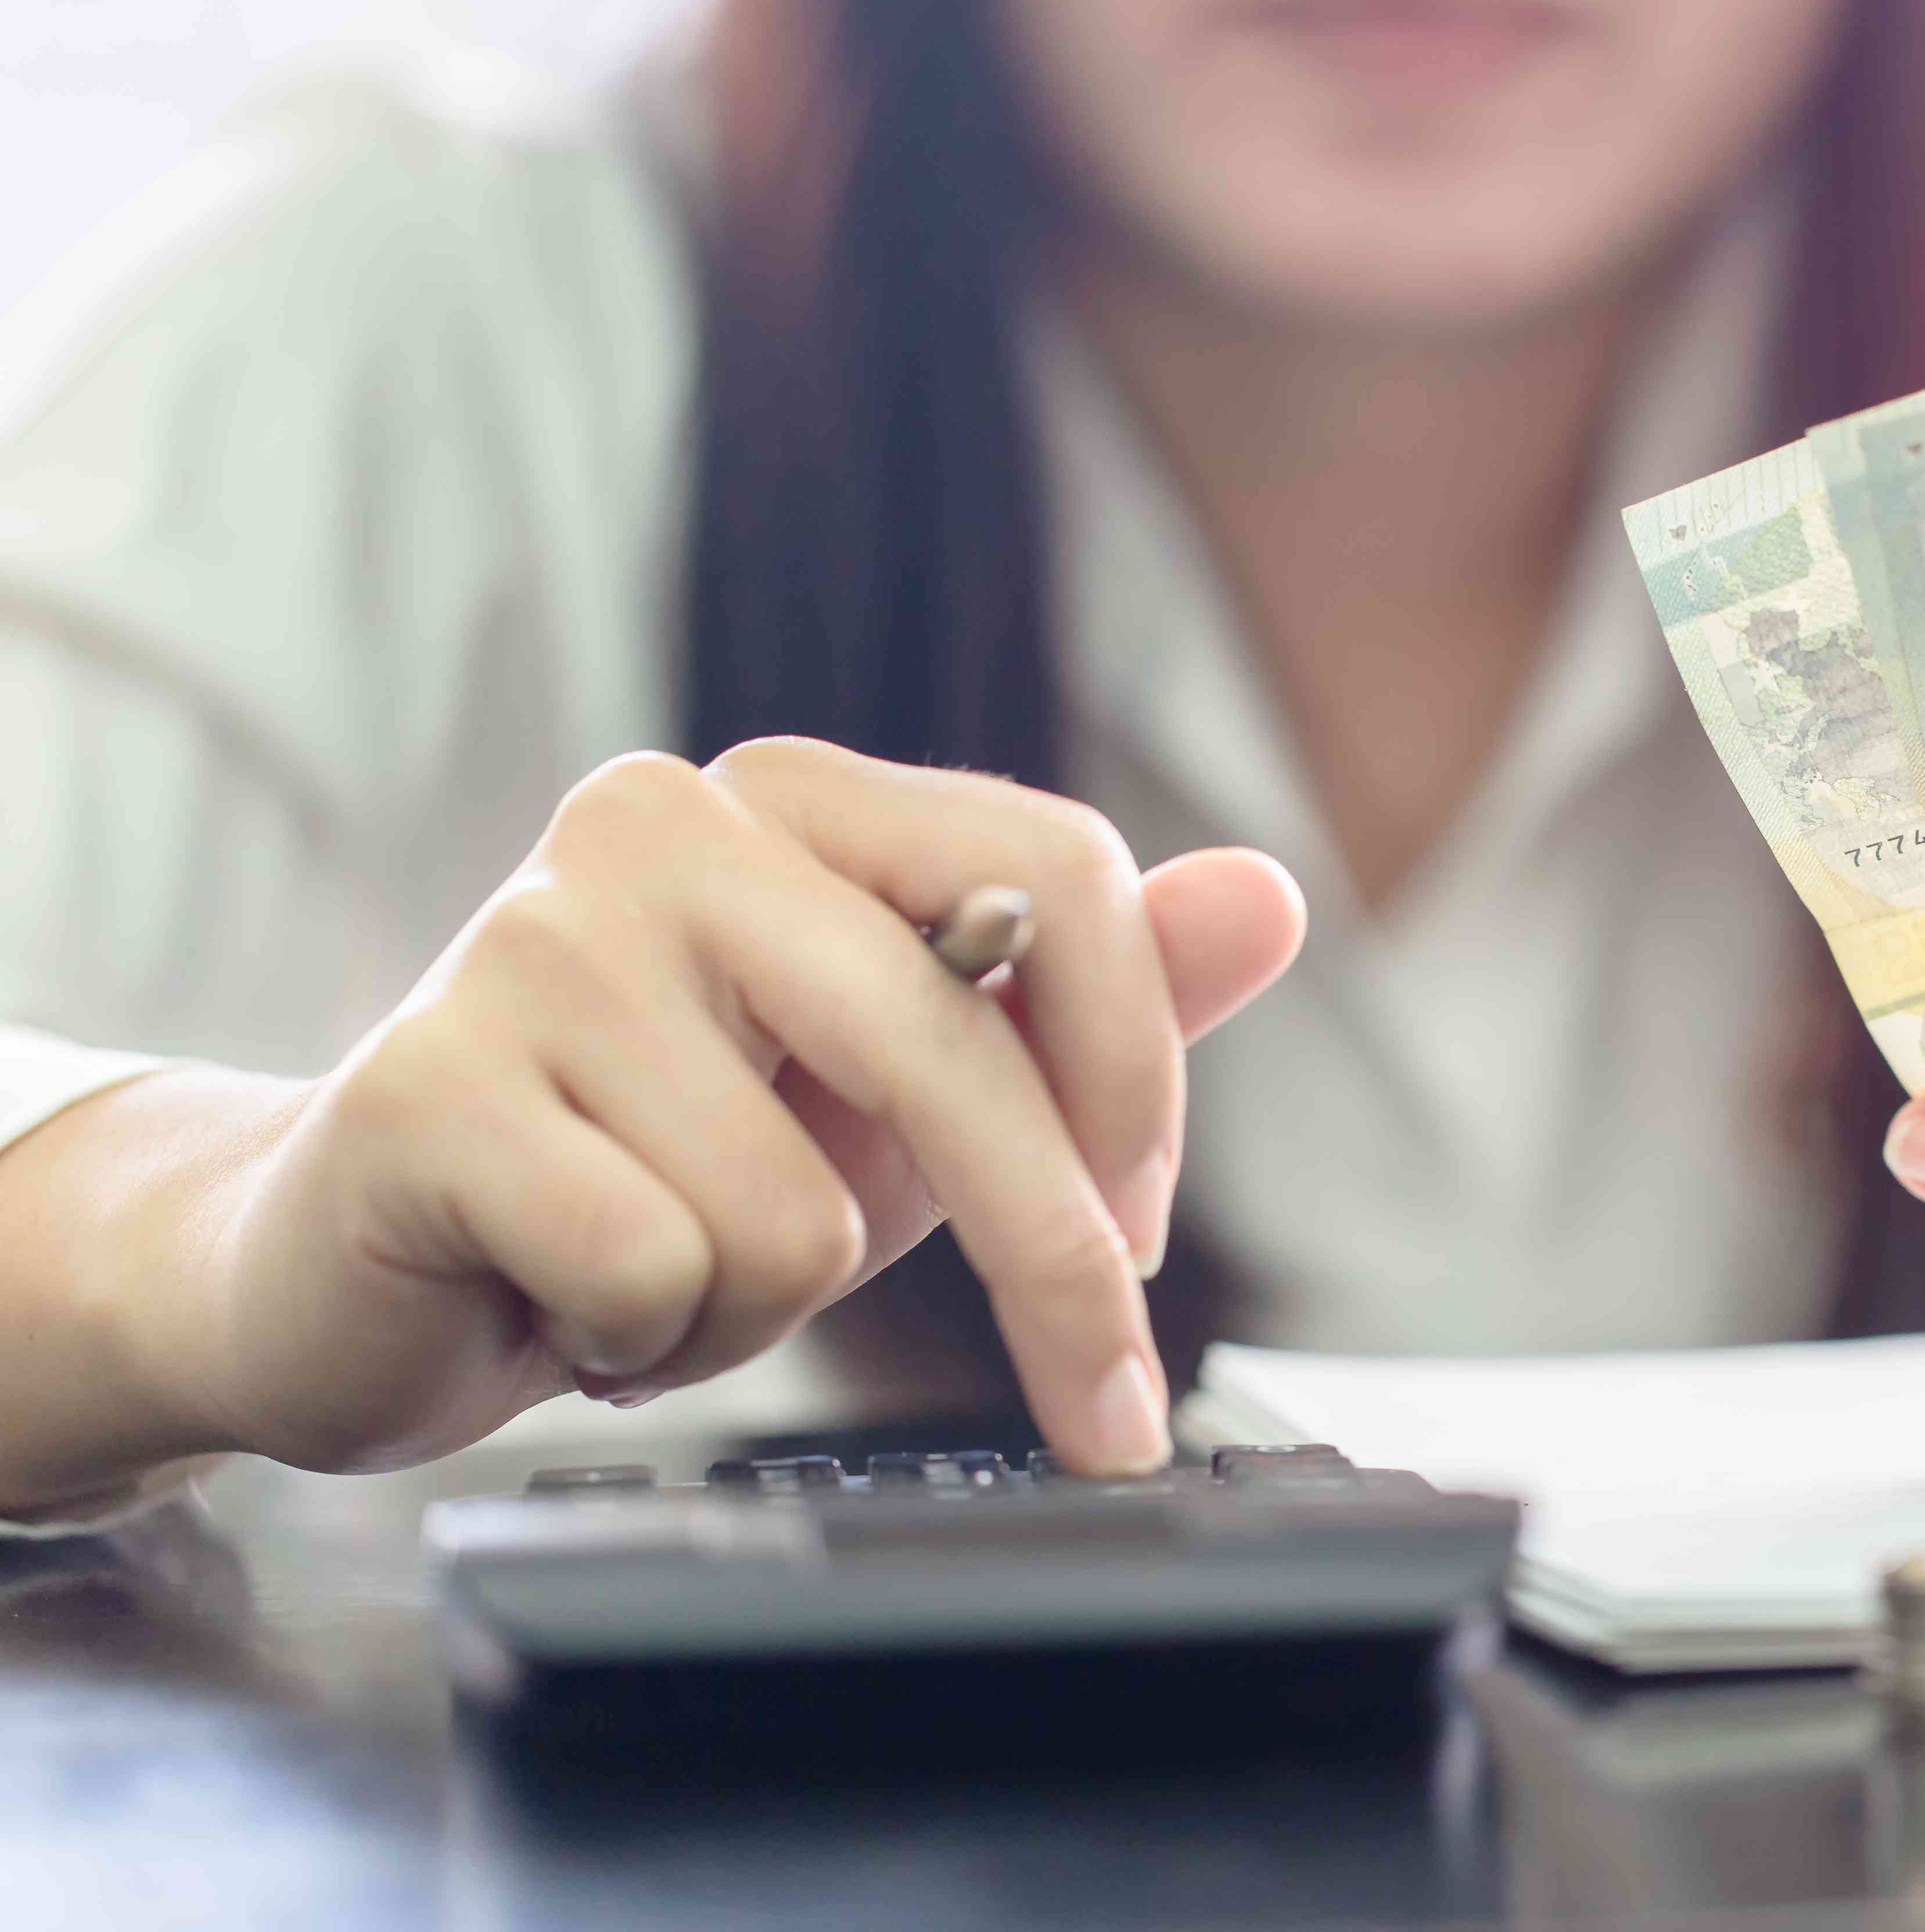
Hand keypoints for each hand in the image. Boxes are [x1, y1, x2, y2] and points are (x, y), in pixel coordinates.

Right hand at [54, 739, 1301, 1492]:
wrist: (366, 1265)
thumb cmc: (667, 1168)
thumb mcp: (914, 1094)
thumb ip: (1093, 996)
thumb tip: (1272, 896)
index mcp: (799, 800)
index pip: (1060, 877)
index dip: (1136, 1079)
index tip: (1145, 1238)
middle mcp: (666, 823)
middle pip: (954, 1052)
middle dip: (1051, 1267)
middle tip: (1099, 1409)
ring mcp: (533, 939)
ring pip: (800, 1210)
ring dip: (760, 1306)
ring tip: (663, 1270)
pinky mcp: (428, 1082)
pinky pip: (660, 1270)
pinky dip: (644, 1339)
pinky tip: (565, 1296)